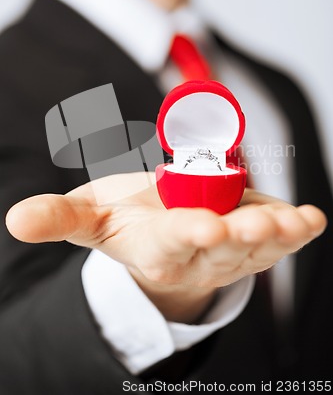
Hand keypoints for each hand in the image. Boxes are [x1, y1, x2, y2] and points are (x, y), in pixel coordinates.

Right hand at [6, 172, 326, 322]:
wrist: (160, 235)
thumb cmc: (126, 222)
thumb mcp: (90, 219)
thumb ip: (58, 220)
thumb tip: (16, 220)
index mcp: (157, 248)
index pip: (173, 243)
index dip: (187, 234)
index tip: (203, 227)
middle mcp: (199, 254)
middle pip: (224, 244)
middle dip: (242, 233)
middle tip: (262, 223)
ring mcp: (232, 249)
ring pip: (258, 244)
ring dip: (280, 233)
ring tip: (298, 222)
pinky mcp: (253, 237)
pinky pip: (279, 237)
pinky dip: (298, 229)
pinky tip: (312, 220)